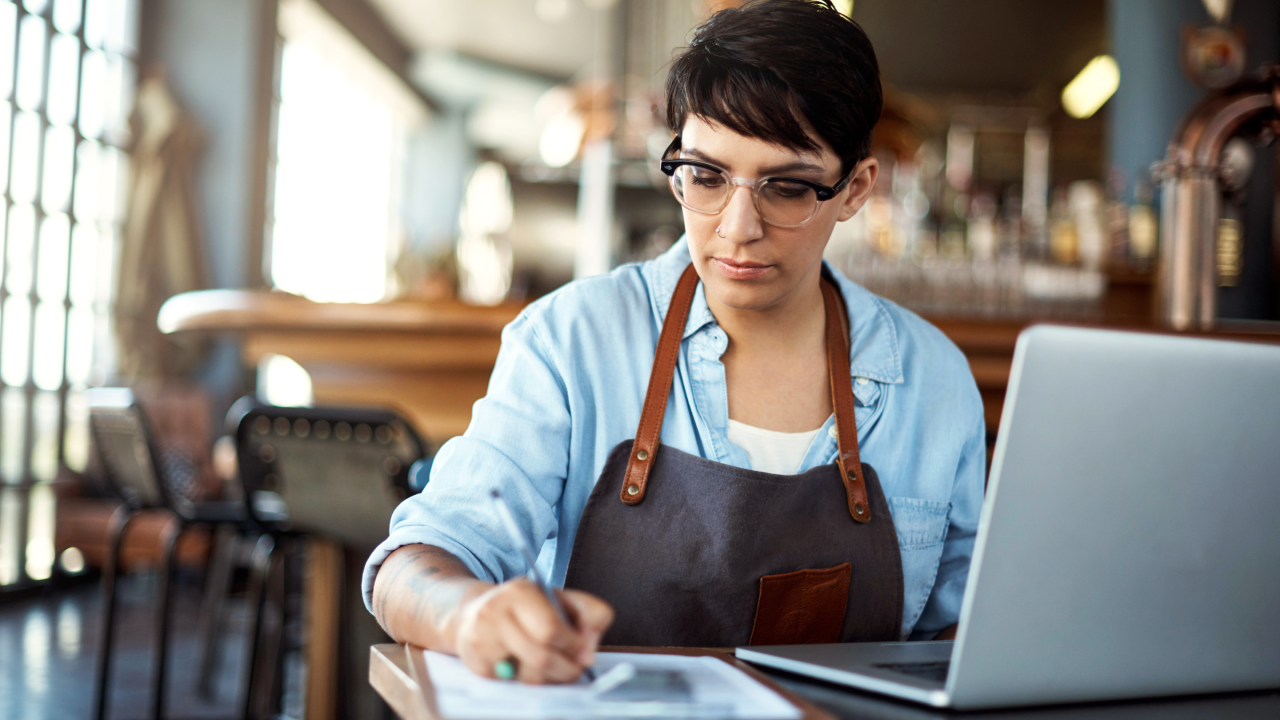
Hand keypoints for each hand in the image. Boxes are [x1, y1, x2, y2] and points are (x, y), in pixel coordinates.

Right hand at [453, 579, 613, 683]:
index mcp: (520, 591)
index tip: (584, 652)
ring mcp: (481, 638)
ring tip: (552, 667)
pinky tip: (524, 665)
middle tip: (575, 669)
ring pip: (528, 676)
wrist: (474, 610)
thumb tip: (589, 649)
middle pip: (541, 658)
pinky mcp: (475, 662)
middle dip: (566, 669)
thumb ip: (588, 612)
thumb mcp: (558, 597)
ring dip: (548, 678)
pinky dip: (525, 679)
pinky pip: (512, 684)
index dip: (573, 646)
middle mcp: (495, 612)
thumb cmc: (525, 607)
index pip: (550, 630)